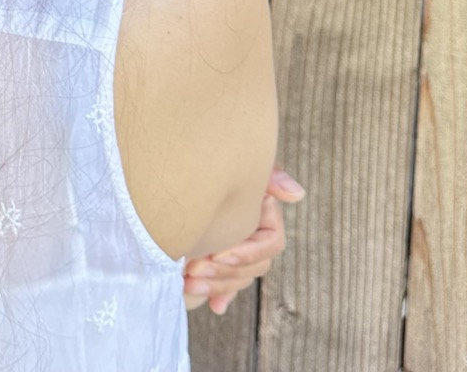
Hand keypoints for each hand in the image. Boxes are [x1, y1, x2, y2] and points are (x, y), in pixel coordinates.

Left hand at [182, 168, 304, 314]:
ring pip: (239, 278)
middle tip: (192, 270)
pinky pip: (227, 285)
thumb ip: (270, 175)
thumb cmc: (207, 159)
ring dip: (217, 286)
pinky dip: (220, 295)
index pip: (270, 242)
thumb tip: (297, 193)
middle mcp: (255, 232)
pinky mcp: (219, 261)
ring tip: (187, 283)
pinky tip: (215, 307)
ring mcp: (238, 249)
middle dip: (225, 273)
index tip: (218, 255)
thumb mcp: (237, 163)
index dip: (247, 252)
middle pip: (254, 266)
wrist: (169, 174)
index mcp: (264, 212)